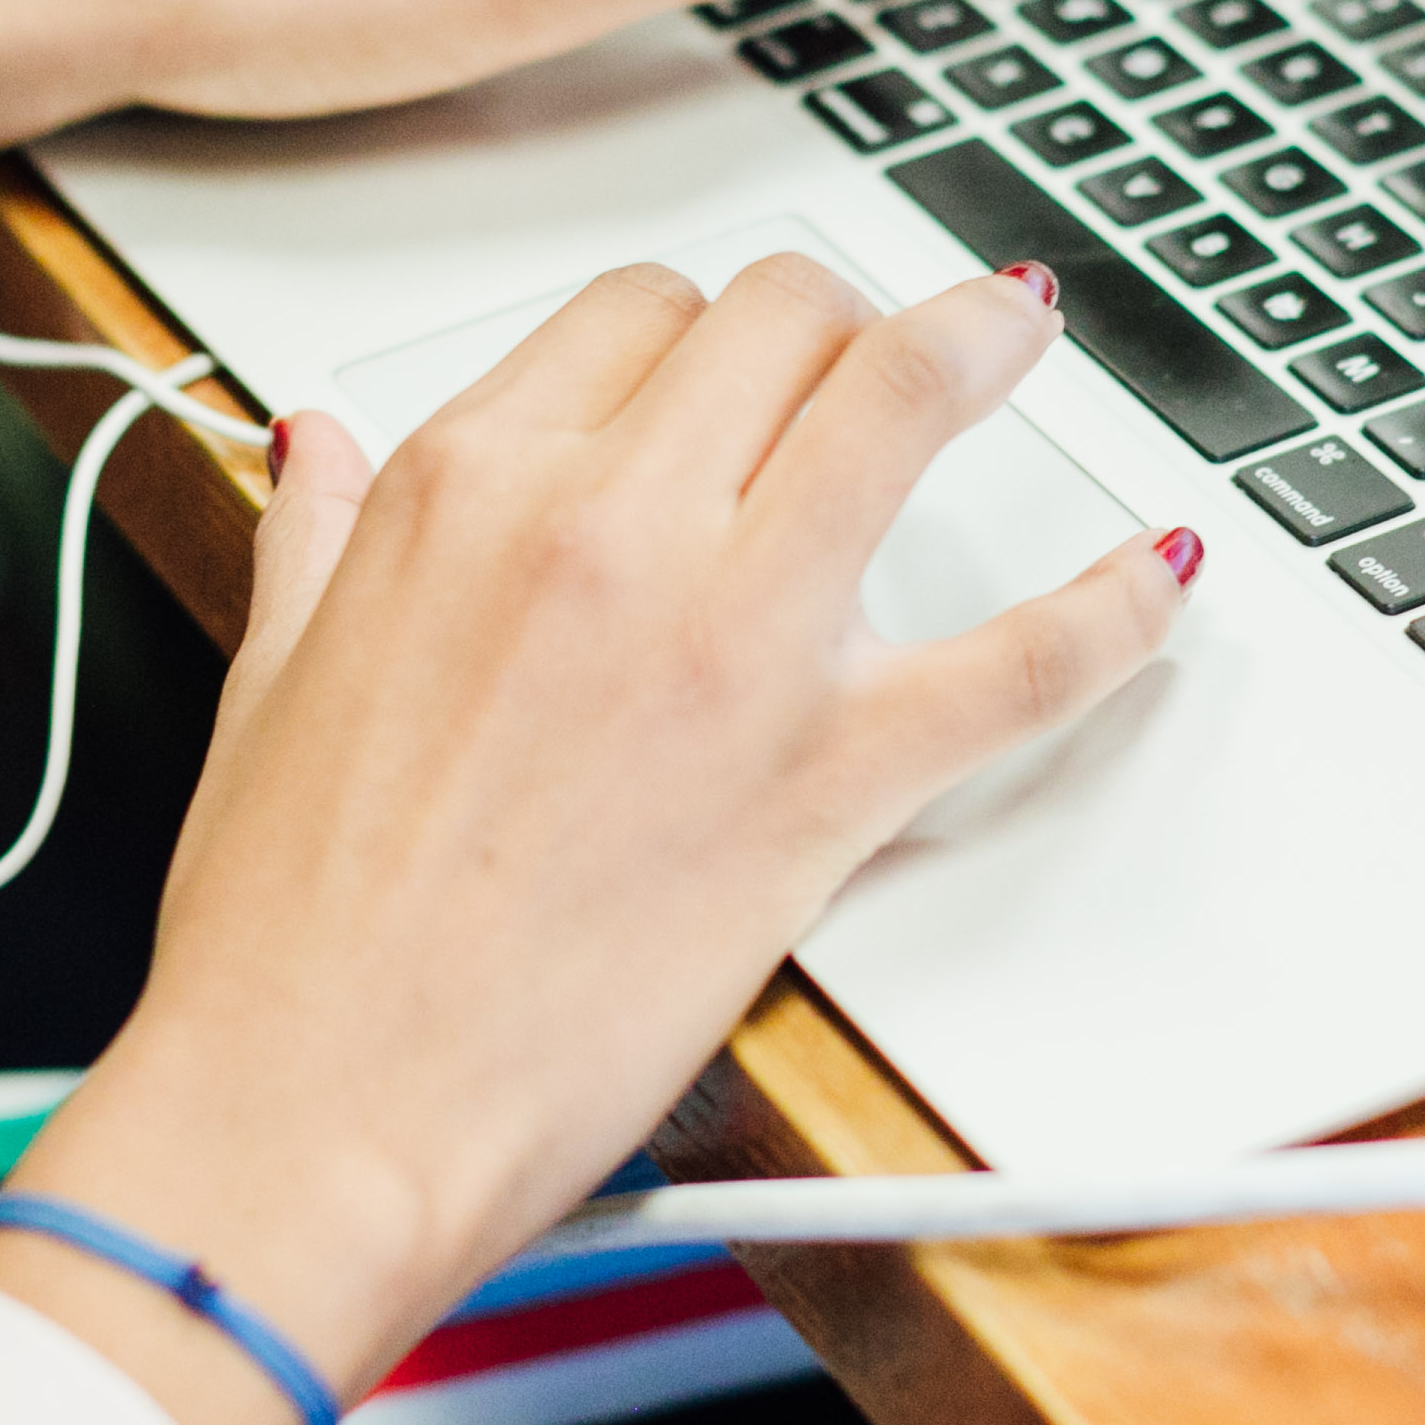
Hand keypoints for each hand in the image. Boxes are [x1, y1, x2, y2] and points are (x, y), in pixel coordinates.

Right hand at [0, 254, 1201, 1424]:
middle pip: (780, 320)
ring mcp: (728, 641)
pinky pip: (1019, 658)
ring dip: (980, 348)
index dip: (705, 327)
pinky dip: (1111, 606)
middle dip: (838, 320)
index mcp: (463, 493)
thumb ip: (316, 537)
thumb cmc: (287, 937)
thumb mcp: (268, 681)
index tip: (739, 357)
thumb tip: (319, 448)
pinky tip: (1156, 570)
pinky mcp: (824, 777)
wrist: (316, 1111)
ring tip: (1017, 335)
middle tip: (878, 354)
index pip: (634, 313)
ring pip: (901, 400)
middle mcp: (603, 527)